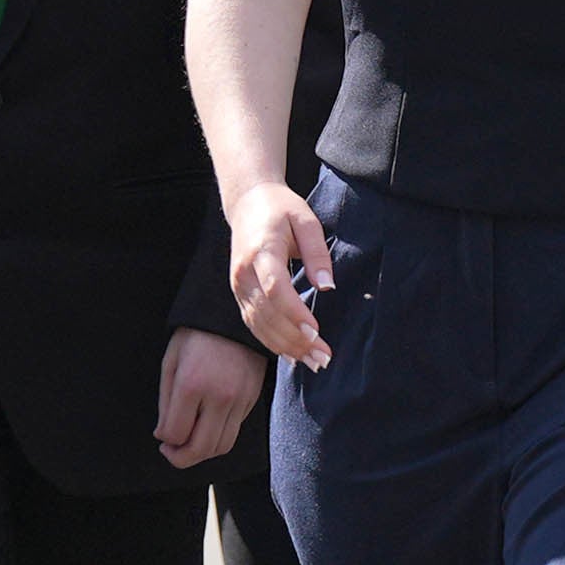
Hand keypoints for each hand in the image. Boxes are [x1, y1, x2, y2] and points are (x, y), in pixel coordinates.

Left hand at [156, 325, 265, 468]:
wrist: (234, 317)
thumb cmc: (196, 337)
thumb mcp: (171, 363)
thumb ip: (166, 402)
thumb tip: (165, 435)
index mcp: (191, 385)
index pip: (176, 434)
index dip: (164, 441)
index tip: (161, 437)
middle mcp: (219, 396)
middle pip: (200, 449)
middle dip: (181, 458)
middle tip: (171, 451)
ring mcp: (240, 399)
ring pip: (221, 446)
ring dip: (202, 452)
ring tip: (190, 442)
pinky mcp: (253, 399)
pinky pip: (235, 430)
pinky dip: (218, 436)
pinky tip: (207, 425)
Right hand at [227, 179, 336, 367]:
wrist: (247, 202)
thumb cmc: (282, 209)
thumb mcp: (306, 221)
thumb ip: (317, 253)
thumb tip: (327, 287)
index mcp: (261, 251)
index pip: (275, 288)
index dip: (294, 313)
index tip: (316, 331)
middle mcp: (243, 273)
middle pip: (266, 313)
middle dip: (294, 339)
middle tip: (322, 358)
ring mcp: (237, 285)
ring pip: (257, 324)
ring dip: (284, 346)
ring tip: (312, 362)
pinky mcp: (239, 293)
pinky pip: (252, 323)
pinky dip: (271, 342)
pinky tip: (292, 355)